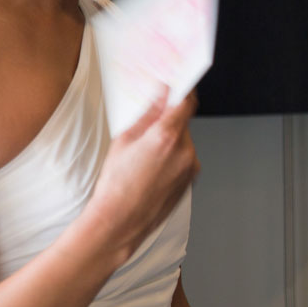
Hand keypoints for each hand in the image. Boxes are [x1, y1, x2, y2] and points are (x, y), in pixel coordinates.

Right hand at [83, 90, 199, 260]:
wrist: (120, 222)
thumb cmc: (116, 184)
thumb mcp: (124, 140)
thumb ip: (147, 114)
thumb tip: (161, 94)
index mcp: (167, 136)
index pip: (186, 102)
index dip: (183, 90)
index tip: (178, 84)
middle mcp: (185, 151)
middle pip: (183, 123)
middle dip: (168, 121)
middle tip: (148, 127)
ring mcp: (191, 167)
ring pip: (184, 142)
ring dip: (170, 141)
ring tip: (145, 157)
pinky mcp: (191, 181)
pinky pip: (184, 159)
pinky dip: (172, 157)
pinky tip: (152, 169)